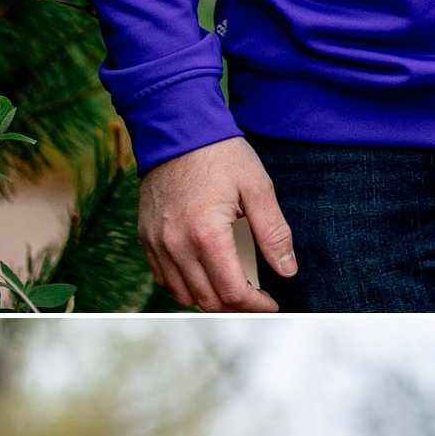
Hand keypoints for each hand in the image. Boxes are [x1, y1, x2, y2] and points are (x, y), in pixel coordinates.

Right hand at [136, 134, 296, 313]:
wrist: (175, 128)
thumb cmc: (220, 154)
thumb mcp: (258, 187)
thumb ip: (274, 232)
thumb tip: (288, 270)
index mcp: (206, 234)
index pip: (232, 292)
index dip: (256, 306)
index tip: (271, 304)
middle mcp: (176, 244)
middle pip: (208, 300)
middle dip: (237, 307)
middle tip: (257, 299)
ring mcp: (157, 243)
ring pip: (184, 295)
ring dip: (211, 299)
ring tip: (233, 289)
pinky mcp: (146, 237)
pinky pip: (164, 279)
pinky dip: (186, 285)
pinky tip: (205, 274)